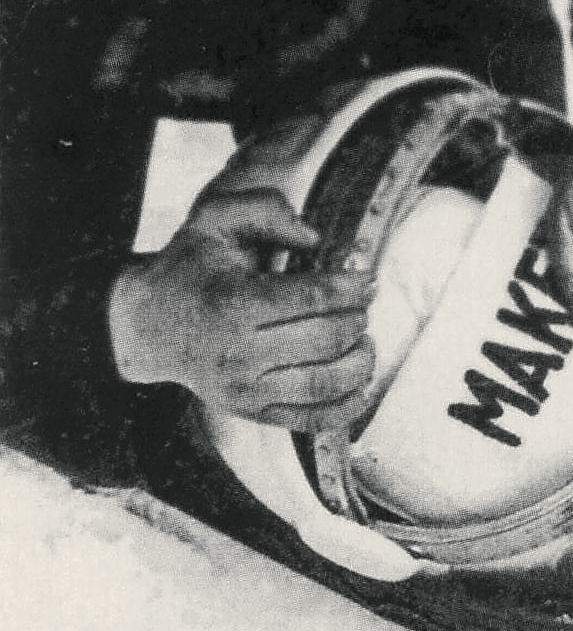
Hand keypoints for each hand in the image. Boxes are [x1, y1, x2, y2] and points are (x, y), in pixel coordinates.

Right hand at [110, 188, 375, 431]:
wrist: (147, 325)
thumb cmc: (191, 268)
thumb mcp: (216, 221)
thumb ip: (266, 210)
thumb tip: (315, 237)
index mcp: (232, 303)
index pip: (311, 298)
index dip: (351, 288)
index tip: (367, 279)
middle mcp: (238, 353)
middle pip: (325, 340)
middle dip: (357, 320)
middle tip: (363, 306)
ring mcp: (245, 389)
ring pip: (325, 383)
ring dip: (360, 362)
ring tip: (366, 341)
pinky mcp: (251, 412)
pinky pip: (311, 420)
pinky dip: (347, 408)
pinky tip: (363, 386)